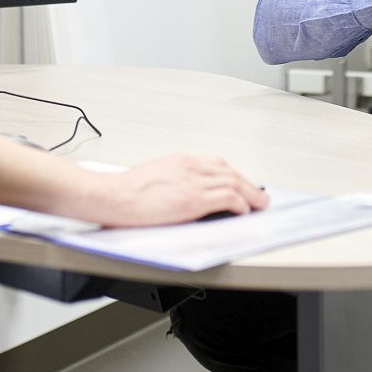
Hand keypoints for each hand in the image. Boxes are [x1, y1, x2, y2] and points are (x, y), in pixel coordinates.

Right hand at [88, 153, 269, 226]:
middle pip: (230, 171)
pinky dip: (240, 204)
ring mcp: (192, 181)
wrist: (112, 196)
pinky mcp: (192, 199)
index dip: (234, 175)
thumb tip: (185, 193)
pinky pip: (227, 197)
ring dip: (251, 194)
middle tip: (259, 195)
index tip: (241, 184)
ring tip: (259, 204)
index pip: (217, 164)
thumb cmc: (125, 191)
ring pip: (234, 182)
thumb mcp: (155, 176)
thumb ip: (174, 180)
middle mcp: (190, 166)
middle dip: (248, 184)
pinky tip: (244, 211)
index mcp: (180, 160)